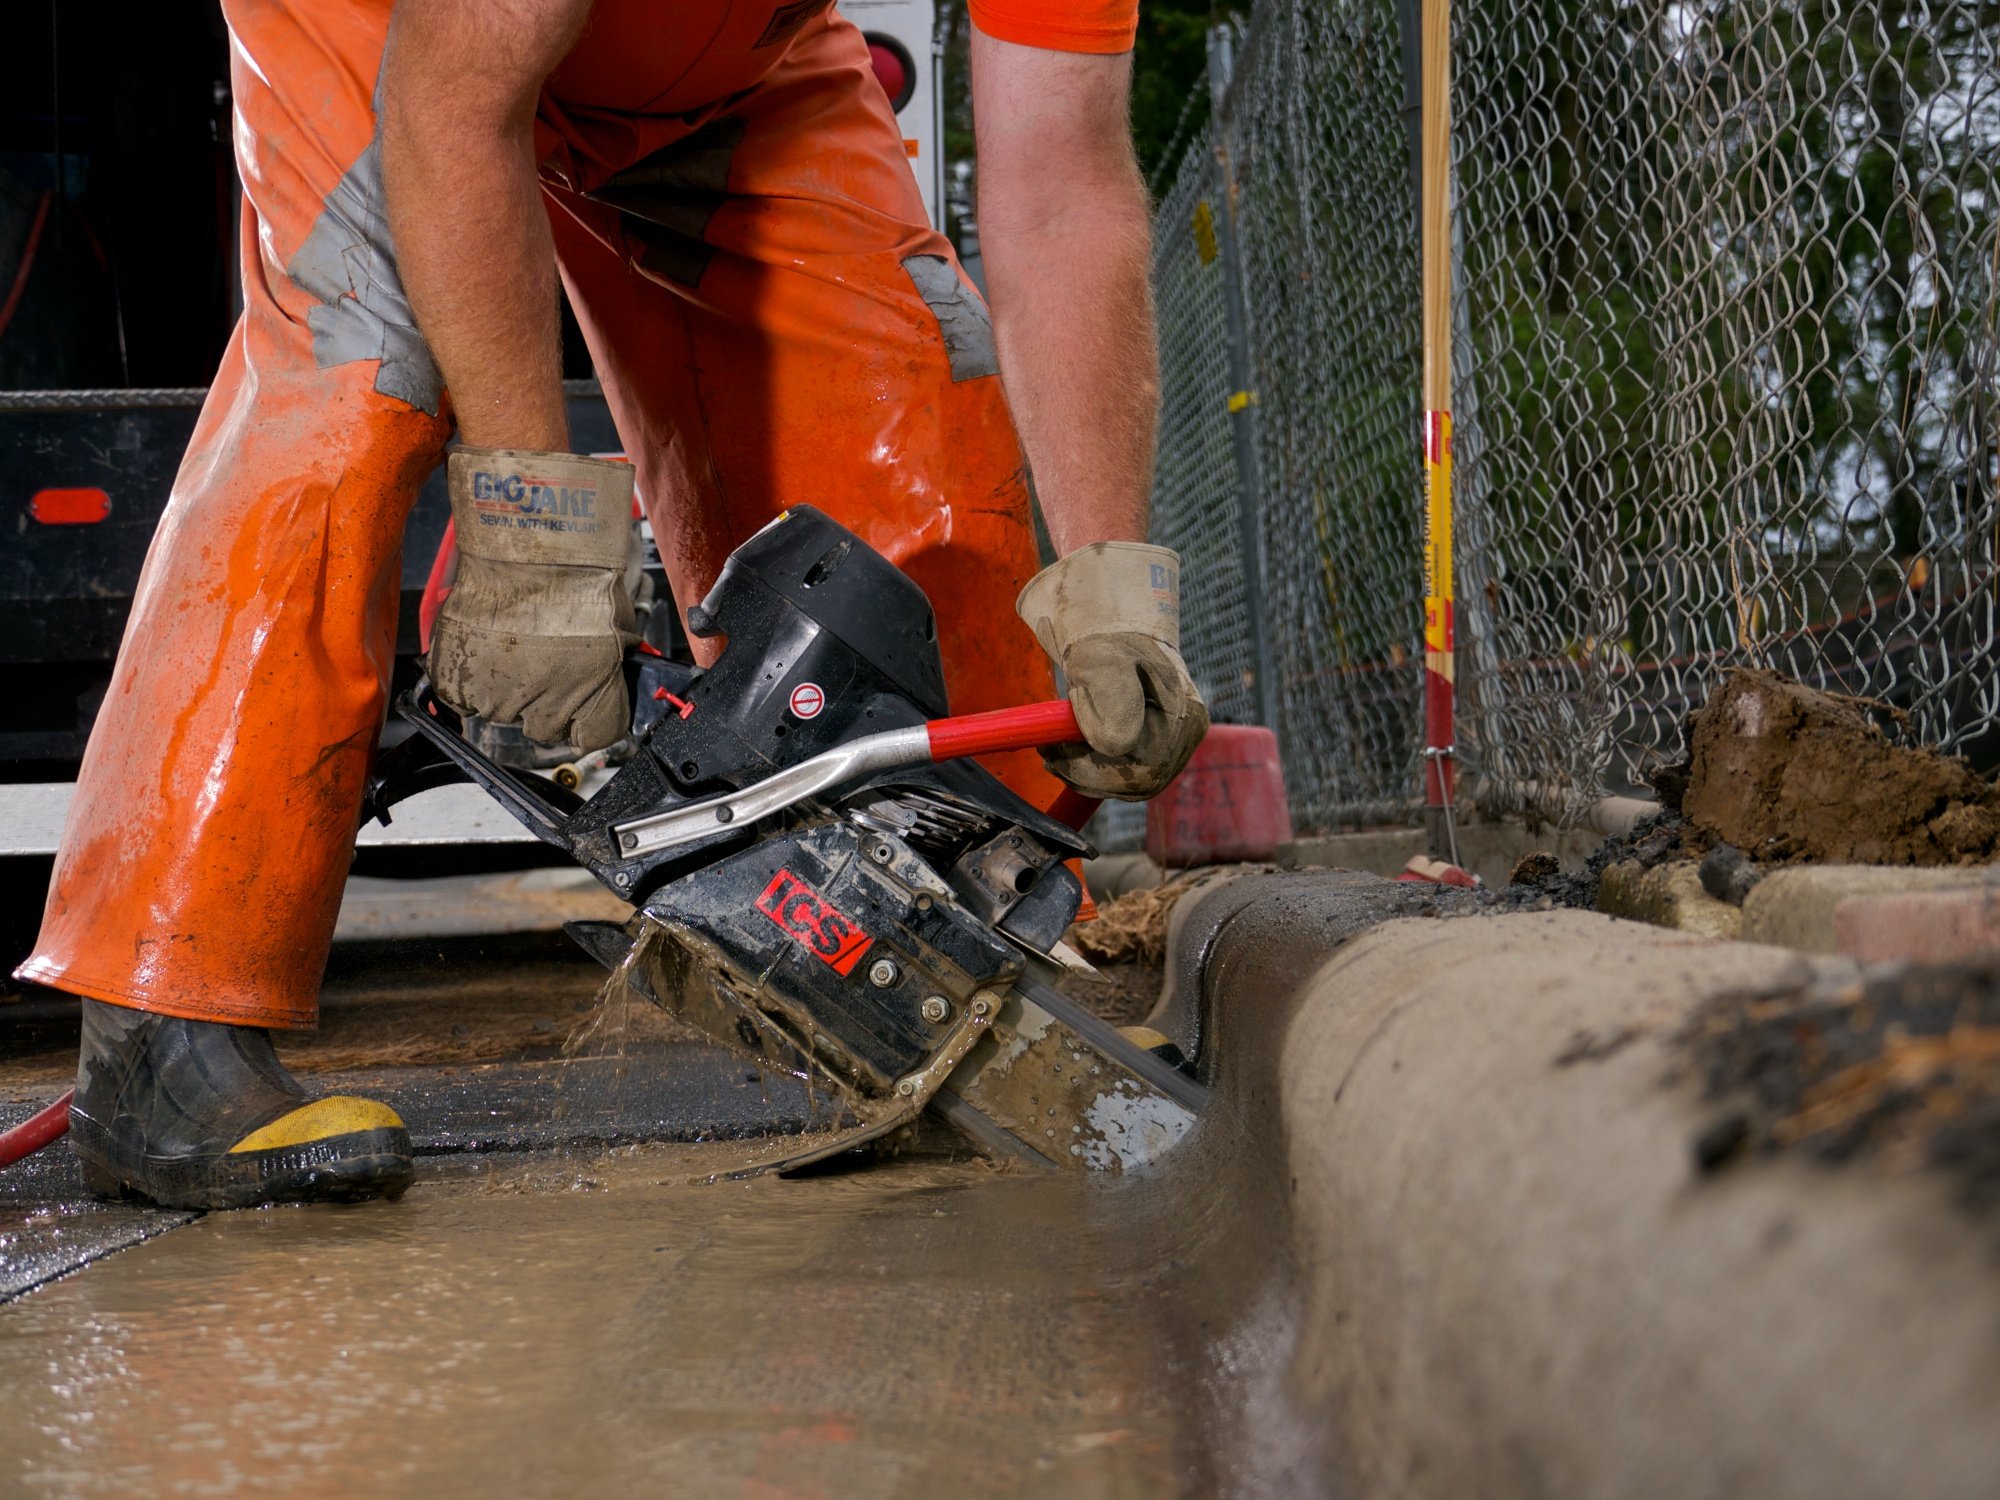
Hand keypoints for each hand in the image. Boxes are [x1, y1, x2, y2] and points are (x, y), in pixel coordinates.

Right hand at [428, 447, 636, 750]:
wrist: (534, 539)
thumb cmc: (584, 570)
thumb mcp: (621, 624)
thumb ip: (613, 664)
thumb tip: (615, 672)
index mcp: (592, 699)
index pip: (595, 737)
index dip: (592, 718)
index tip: (587, 703)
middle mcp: (544, 706)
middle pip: (545, 730)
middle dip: (547, 703)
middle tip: (544, 663)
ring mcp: (496, 695)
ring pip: (501, 713)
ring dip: (505, 687)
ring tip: (512, 642)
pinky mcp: (456, 678)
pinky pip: (461, 697)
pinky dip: (468, 678)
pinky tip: (483, 646)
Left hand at [1017, 543, 1208, 799]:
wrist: (1114, 625)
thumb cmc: (1106, 638)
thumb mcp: (1101, 659)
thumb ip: (1111, 697)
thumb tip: (1113, 745)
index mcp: (1182, 713)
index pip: (1139, 767)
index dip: (1091, 769)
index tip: (1052, 752)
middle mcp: (1187, 733)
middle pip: (1136, 782)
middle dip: (1085, 774)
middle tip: (1048, 754)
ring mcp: (1177, 744)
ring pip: (1127, 784)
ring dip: (1085, 773)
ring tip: (1055, 749)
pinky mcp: (1159, 748)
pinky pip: (1125, 776)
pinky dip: (1092, 769)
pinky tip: (1070, 750)